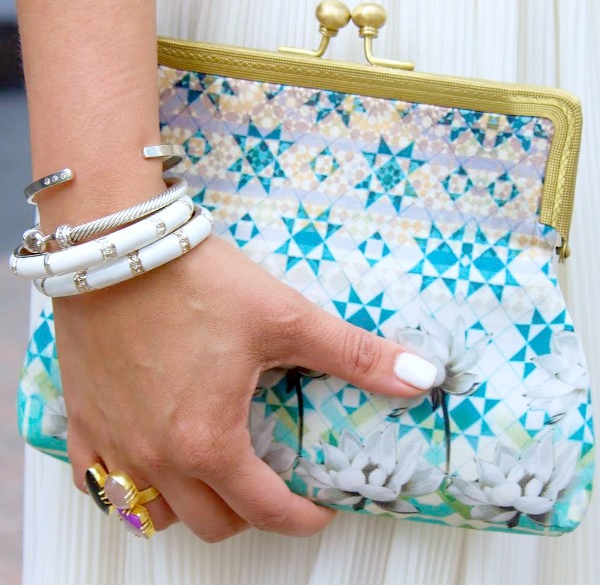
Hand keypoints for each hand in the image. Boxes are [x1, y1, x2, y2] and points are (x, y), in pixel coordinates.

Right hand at [56, 235, 435, 540]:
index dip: (301, 520)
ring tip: (212, 475)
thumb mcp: (285, 318)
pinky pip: (94, 481)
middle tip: (271, 487)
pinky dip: (125, 485)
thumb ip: (355, 355)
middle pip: (210, 522)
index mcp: (208, 441)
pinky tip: (143, 460)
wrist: (119, 249)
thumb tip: (421, 376)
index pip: (265, 511)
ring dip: (188, 505)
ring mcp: (113, 442)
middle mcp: (156, 455)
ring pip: (151, 513)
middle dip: (250, 515)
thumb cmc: (197, 283)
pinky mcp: (82, 418)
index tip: (318, 511)